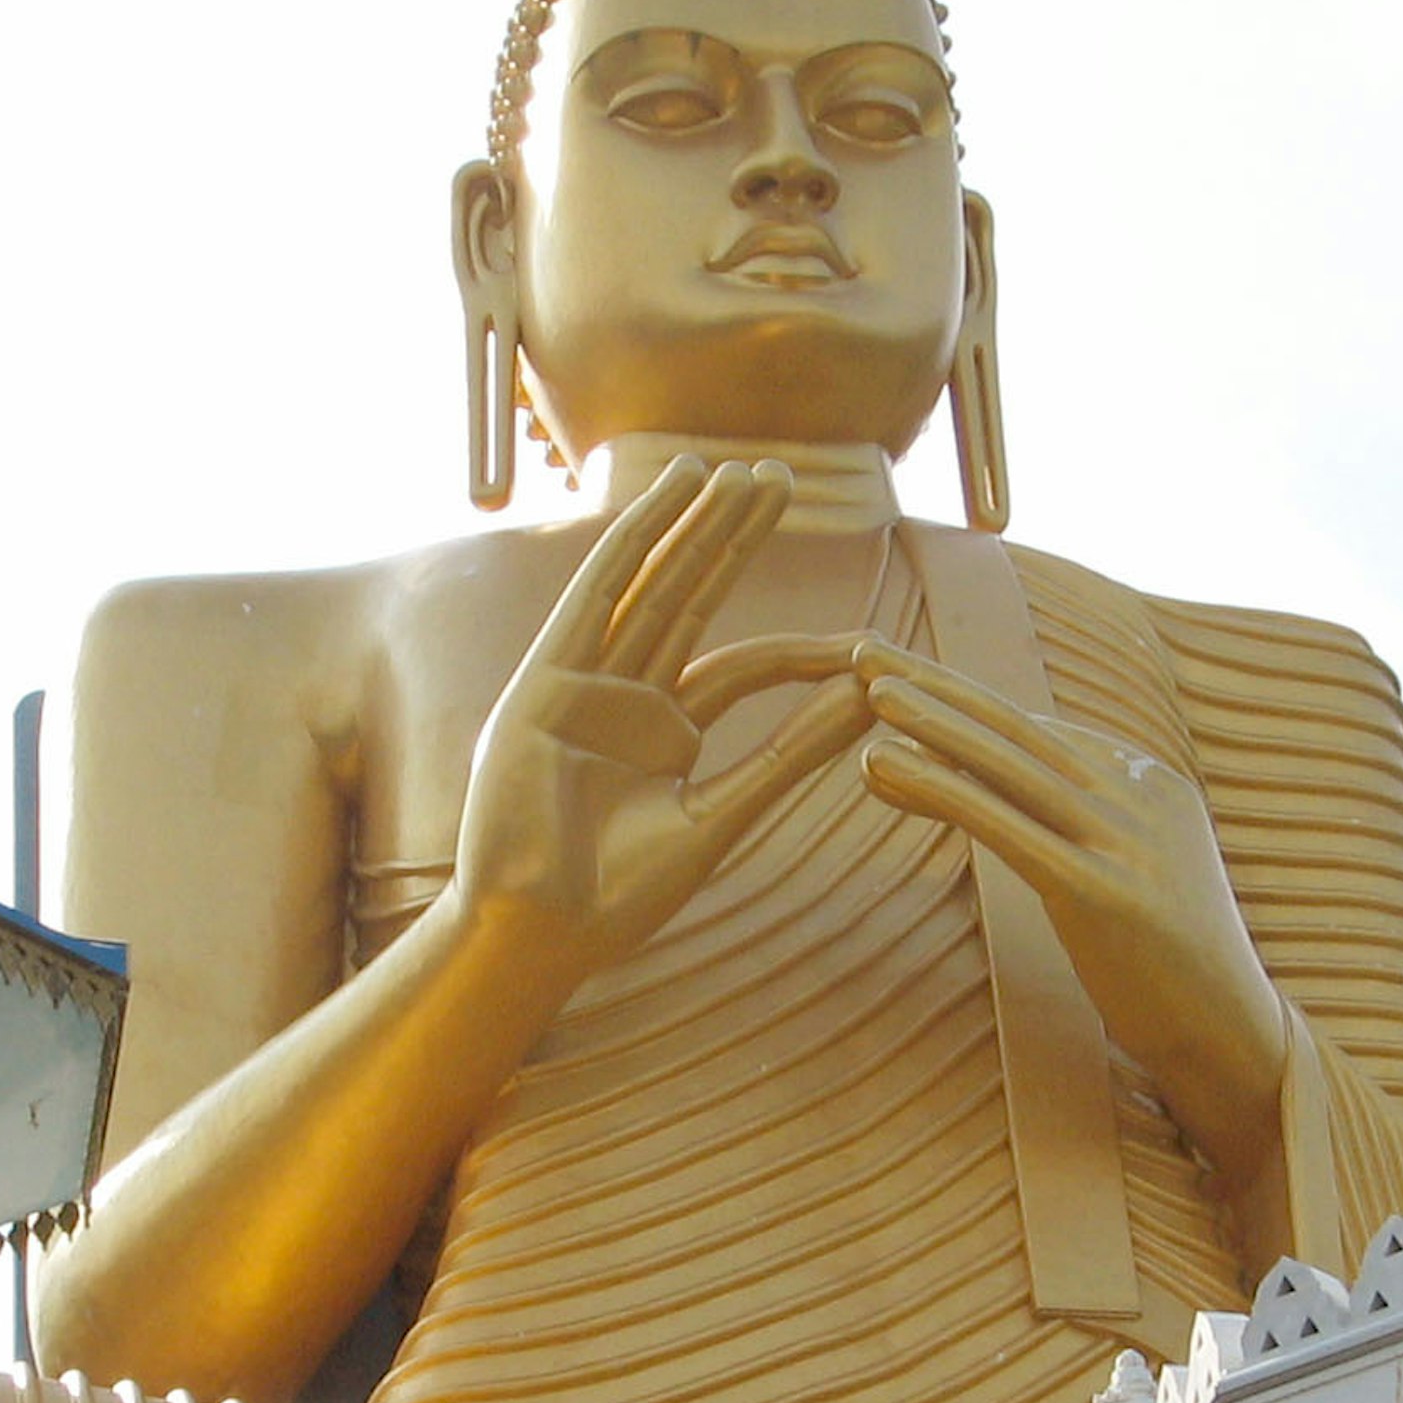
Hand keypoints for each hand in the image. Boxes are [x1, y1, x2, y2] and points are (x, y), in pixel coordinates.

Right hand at [448, 455, 874, 981]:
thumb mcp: (721, 818)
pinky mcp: (546, 681)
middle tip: (782, 476)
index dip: (802, 651)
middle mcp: (624, 696)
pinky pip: (597, 597)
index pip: (743, 666)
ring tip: (739, 470)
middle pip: (692, 598)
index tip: (864, 646)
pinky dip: (633, 543)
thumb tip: (864, 699)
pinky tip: (670, 498)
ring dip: (692, 524)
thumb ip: (787, 757)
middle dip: (734, 537)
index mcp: (664, 733)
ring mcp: (583, 683)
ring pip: (651, 585)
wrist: (539, 932)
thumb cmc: (618, 896)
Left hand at [856, 640, 1290, 1221]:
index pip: (1038, 731)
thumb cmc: (1170, 970)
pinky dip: (937, 787)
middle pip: (1016, 728)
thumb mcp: (1132, 877)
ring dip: (930, 720)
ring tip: (865, 690)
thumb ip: (1087, 830)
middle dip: (936, 685)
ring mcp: (1125, 839)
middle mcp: (1138, 795)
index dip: (963, 700)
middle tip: (862, 648)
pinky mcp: (1103, 891)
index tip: (898, 673)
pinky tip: (880, 764)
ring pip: (1008, 763)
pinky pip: (1003, 825)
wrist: (1234, 1037)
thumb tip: (1017, 803)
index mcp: (1147, 783)